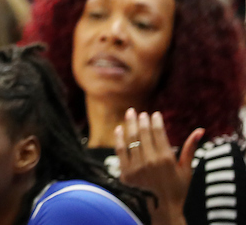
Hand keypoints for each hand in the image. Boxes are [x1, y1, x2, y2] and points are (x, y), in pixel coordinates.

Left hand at [115, 108, 202, 224]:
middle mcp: (150, 161)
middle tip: (141, 112)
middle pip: (143, 133)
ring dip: (130, 124)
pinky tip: (120, 128)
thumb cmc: (177, 187)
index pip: (158, 132)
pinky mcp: (125, 173)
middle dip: (142, 120)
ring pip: (131, 139)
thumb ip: (190, 147)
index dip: (155, 121)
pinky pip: (120, 151)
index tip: (155, 114)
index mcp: (166, 159)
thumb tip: (200, 130)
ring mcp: (136, 167)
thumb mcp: (186, 168)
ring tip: (130, 114)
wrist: (163, 206)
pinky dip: (119, 138)